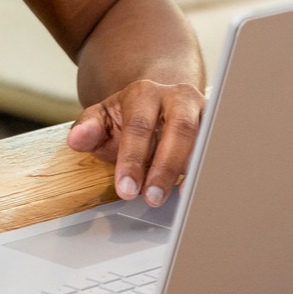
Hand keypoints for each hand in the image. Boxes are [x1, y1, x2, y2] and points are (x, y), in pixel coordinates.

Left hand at [66, 78, 206, 207]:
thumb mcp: (101, 119)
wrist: (158, 103)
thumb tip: (76, 139)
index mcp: (145, 93)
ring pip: (205, 139)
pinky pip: (216, 150)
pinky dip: (208, 172)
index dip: (132, 159)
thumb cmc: (128, 117)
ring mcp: (202, 111)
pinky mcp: (216, 127)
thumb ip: (88, 129)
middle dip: (166, 168)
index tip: (125, 190)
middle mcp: (179, 97)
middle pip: (179, 130)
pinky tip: (198, 193)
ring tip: (178, 200)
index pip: (139, 126)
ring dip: (192, 171)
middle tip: (151, 198)